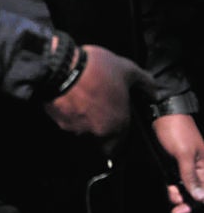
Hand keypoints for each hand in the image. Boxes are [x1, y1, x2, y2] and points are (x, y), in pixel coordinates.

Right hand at [43, 45, 157, 153]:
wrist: (62, 67)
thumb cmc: (97, 70)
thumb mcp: (127, 69)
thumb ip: (144, 82)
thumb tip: (154, 91)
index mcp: (118, 124)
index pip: (119, 145)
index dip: (117, 134)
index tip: (114, 122)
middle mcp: (97, 132)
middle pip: (98, 142)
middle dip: (98, 132)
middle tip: (97, 113)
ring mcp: (75, 128)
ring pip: (81, 133)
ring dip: (82, 122)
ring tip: (81, 102)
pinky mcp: (57, 120)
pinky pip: (65, 121)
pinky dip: (67, 113)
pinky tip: (68, 98)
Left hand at [153, 113, 203, 212]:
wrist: (163, 114)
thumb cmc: (176, 131)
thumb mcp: (184, 155)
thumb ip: (191, 176)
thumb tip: (200, 197)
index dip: (197, 202)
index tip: (182, 210)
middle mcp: (200, 168)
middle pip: (197, 192)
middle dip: (186, 201)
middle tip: (175, 208)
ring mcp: (188, 166)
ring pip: (186, 187)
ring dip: (178, 194)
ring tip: (170, 197)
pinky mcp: (177, 163)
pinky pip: (178, 179)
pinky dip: (173, 186)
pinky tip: (169, 190)